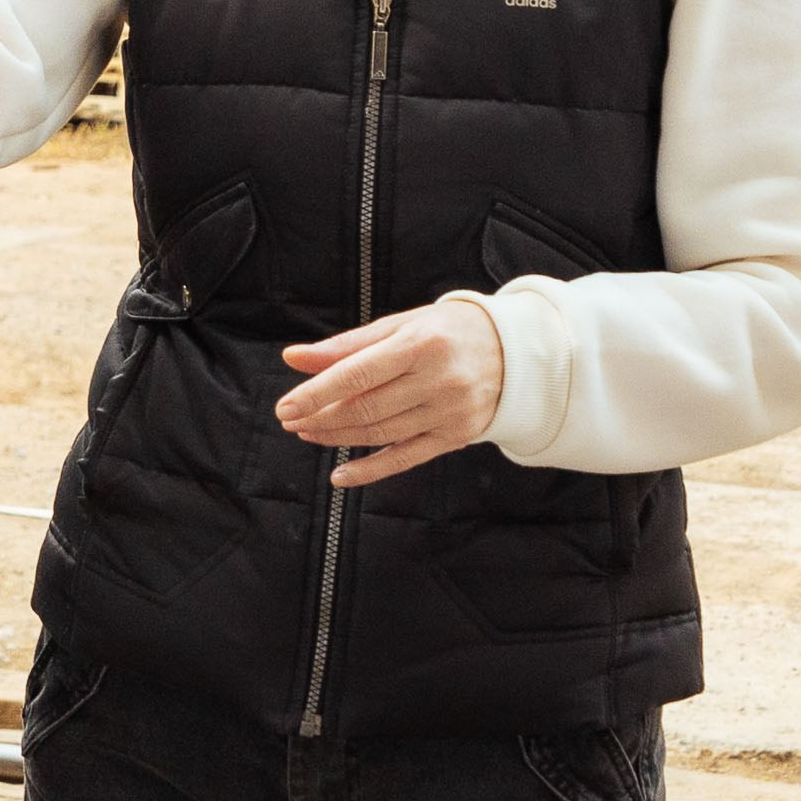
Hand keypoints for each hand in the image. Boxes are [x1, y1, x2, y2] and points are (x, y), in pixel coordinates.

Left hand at [274, 299, 505, 487]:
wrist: (516, 353)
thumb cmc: (447, 332)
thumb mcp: (401, 326)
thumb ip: (347, 345)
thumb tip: (293, 358)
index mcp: (421, 343)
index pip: (357, 374)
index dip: (316, 394)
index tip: (285, 406)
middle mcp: (439, 380)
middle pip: (366, 408)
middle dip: (321, 418)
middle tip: (290, 420)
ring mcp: (450, 412)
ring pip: (381, 434)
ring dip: (338, 438)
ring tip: (308, 432)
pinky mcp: (456, 437)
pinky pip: (405, 459)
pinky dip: (370, 471)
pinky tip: (340, 474)